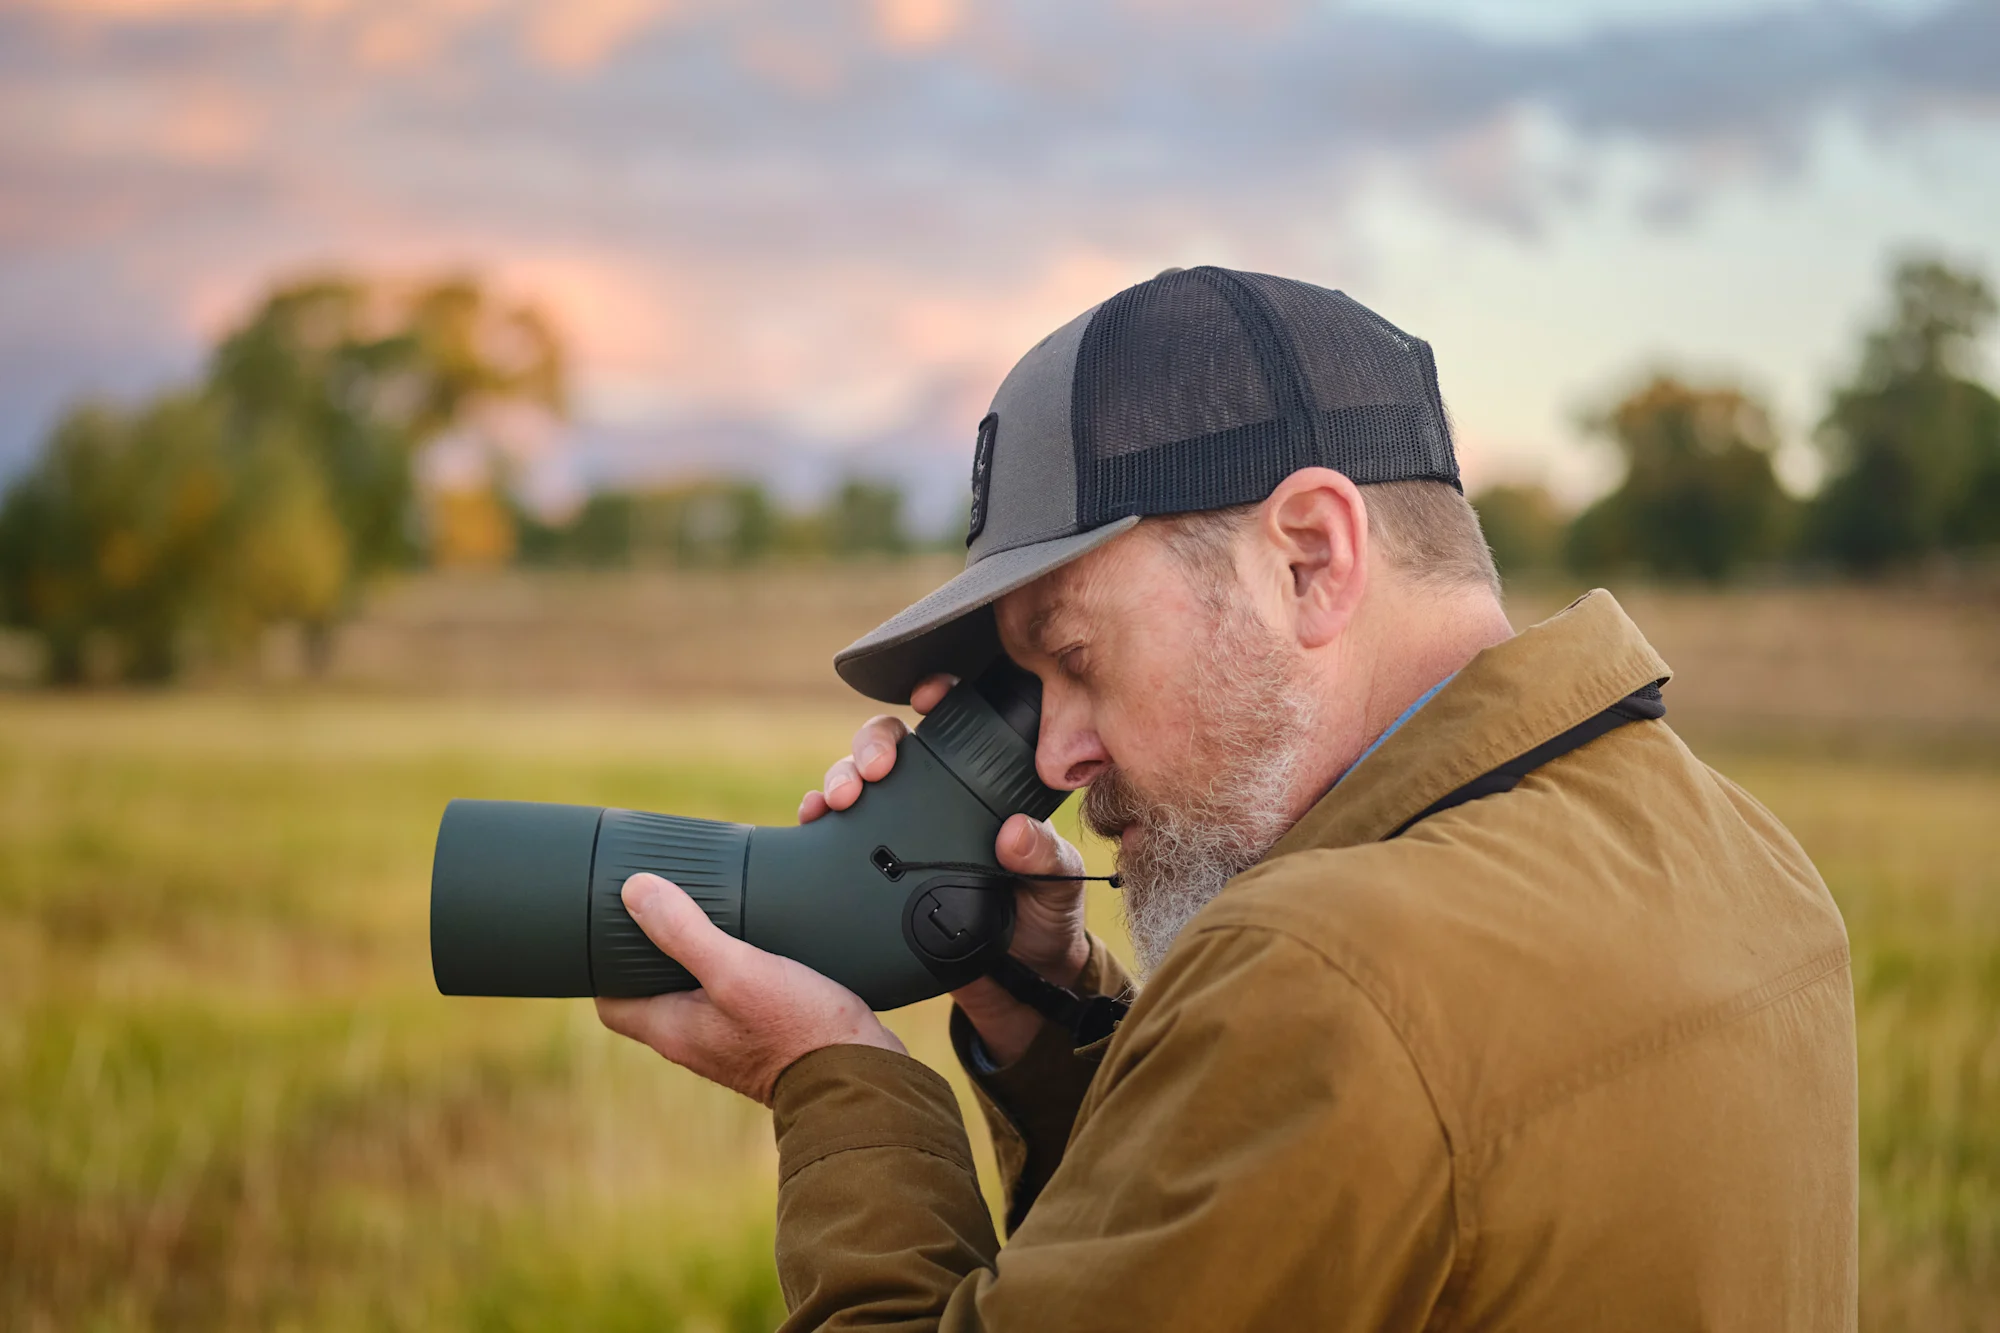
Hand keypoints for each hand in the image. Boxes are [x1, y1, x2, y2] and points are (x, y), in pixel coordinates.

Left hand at [596, 873, 904, 1105]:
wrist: (863, 1076)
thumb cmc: (799, 1031)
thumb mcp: (737, 971)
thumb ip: (685, 932)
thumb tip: (634, 889)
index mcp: (673, 1030)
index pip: (612, 1003)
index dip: (605, 965)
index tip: (616, 925)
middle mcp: (695, 1039)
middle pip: (654, 993)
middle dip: (655, 952)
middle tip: (669, 905)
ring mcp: (732, 1040)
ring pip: (698, 993)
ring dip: (700, 956)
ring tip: (715, 913)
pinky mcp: (767, 1034)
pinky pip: (737, 997)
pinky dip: (738, 967)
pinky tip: (762, 939)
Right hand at [800, 673, 1090, 1065]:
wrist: (1017, 983)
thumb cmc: (1045, 919)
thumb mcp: (1057, 883)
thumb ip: (1044, 858)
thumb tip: (1013, 833)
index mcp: (979, 787)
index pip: (955, 726)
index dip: (935, 696)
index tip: (925, 697)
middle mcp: (932, 798)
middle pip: (891, 746)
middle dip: (872, 745)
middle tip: (873, 772)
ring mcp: (897, 832)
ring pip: (856, 782)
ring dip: (838, 777)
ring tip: (837, 799)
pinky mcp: (871, 871)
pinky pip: (834, 834)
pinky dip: (816, 819)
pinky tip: (811, 822)